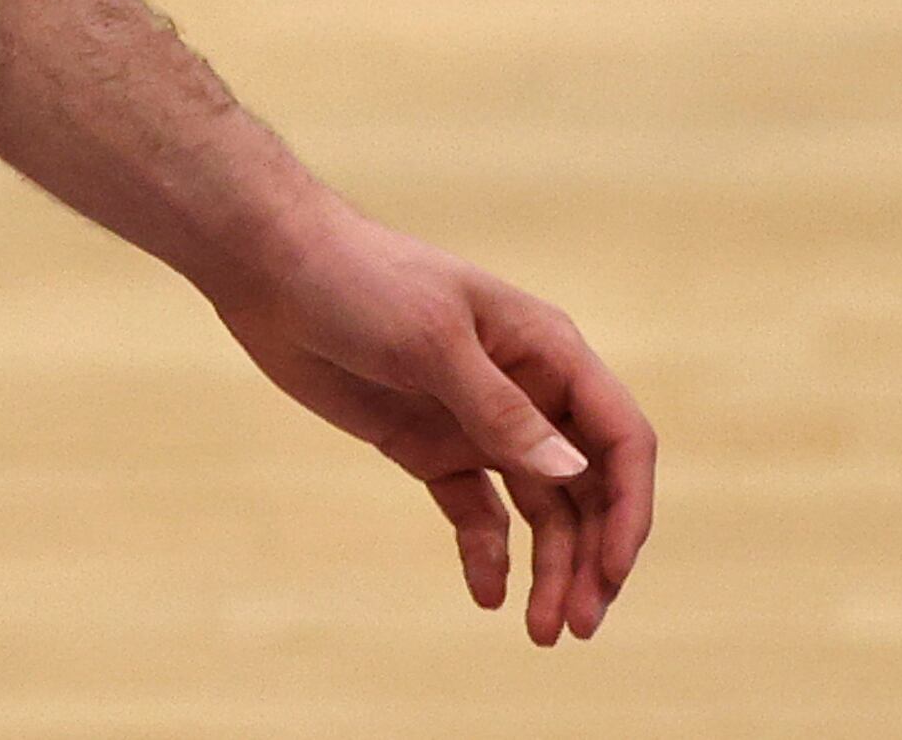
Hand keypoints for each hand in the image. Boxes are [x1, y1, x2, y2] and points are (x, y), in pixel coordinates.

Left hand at [213, 200, 656, 644]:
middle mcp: (526, 391)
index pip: (618, 437)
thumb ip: (500, 410)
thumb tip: (572, 473)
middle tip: (577, 625)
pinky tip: (486, 593)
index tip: (613, 572)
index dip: (628, 507)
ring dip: (548, 568)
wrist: (272, 270)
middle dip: (591, 556)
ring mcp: (476, 423)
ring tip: (540, 631)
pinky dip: (487, 553)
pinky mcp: (428, 446)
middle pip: (586, 487)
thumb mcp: (432, 340)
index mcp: (546, 350)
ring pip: (538, 510)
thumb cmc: (360, 281)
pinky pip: (475, 511)